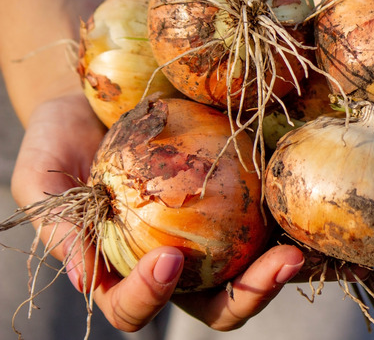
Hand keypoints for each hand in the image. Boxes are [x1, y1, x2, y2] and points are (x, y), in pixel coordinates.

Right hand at [10, 94, 304, 331]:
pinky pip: (266, 221)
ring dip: (279, 270)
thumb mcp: (42, 177)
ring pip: (251, 272)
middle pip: (215, 305)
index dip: (150, 296)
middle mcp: (175, 264)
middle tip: (276, 266)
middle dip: (248, 296)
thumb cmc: (60, 139)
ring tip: (299, 250)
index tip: (166, 258)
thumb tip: (85, 281)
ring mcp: (211, 238)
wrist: (96, 96)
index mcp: (122, 271)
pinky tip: (303, 207)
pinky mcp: (237, 203)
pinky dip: (288, 222)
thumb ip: (60, 227)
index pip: (135, 305)